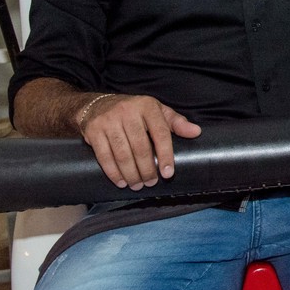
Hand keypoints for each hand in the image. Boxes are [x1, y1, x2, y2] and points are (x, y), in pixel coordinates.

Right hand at [79, 94, 201, 189]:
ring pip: (123, 154)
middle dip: (147, 169)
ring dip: (131, 174)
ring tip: (137, 184)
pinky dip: (113, 172)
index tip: (168, 173)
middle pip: (141, 147)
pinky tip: (121, 181)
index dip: (166, 155)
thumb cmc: (134, 111)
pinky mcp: (93, 131)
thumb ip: (176, 122)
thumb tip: (196, 132)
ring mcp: (109, 121)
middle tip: (151, 182)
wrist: (97, 105)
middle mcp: (128, 111)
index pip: (161, 133)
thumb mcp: (157, 111)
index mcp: (148, 106)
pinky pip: (104, 156)